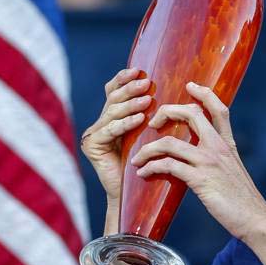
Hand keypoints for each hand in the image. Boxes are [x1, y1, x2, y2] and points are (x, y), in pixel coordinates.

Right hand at [81, 68, 150, 201]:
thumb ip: (154, 113)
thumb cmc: (152, 163)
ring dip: (130, 104)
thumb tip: (173, 88)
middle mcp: (101, 122)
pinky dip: (125, 124)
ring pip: (111, 112)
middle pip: (112, 98)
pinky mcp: (92, 146)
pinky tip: (139, 119)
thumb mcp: (152, 133)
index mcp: (114, 116)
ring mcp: (94, 134)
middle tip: (147, 82)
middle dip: (129, 88)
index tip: (139, 70)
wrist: (138, 194)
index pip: (114, 91)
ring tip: (147, 100)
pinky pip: (109, 131)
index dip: (124, 79)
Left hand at [130, 82, 265, 240]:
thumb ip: (220, 158)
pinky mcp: (200, 180)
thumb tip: (205, 156)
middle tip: (152, 122)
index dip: (204, 93)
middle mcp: (218, 147)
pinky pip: (168, 166)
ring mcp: (208, 162)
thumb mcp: (234, 170)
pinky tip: (143, 173)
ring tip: (136, 158)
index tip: (190, 85)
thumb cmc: (243, 199)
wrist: (255, 218)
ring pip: (170, 143)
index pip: (218, 108)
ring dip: (147, 149)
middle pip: (191, 114)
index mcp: (228, 144)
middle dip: (167, 112)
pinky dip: (151, 168)